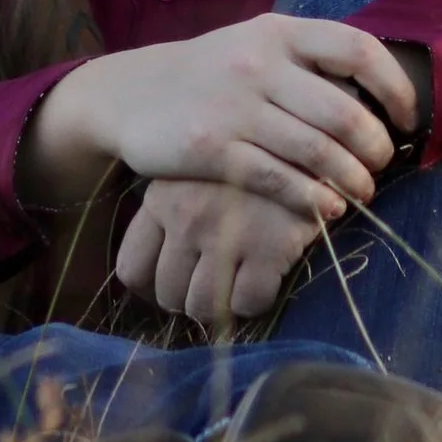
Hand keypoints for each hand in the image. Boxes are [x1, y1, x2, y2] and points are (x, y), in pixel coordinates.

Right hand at [20, 13, 414, 219]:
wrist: (133, 94)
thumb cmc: (212, 74)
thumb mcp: (256, 46)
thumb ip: (308, 61)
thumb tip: (379, 94)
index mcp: (277, 31)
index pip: (357, 49)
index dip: (392, 86)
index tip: (404, 119)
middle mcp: (259, 63)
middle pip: (344, 110)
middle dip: (374, 147)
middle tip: (382, 166)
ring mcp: (234, 107)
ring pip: (316, 150)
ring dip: (351, 180)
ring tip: (363, 194)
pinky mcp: (213, 149)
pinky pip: (279, 180)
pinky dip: (312, 199)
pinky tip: (327, 210)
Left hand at [114, 175, 327, 326]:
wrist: (307, 135)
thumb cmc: (246, 154)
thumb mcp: (196, 168)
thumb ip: (172, 206)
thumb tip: (161, 260)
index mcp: (161, 197)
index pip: (133, 268)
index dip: (152, 286)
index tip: (174, 284)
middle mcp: (187, 219)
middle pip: (168, 293)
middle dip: (187, 299)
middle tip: (208, 287)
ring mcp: (226, 236)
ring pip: (203, 306)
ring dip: (218, 307)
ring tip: (233, 287)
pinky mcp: (268, 249)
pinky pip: (247, 304)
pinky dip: (253, 302)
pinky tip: (262, 281)